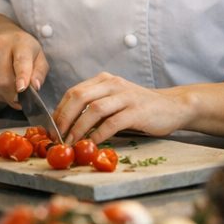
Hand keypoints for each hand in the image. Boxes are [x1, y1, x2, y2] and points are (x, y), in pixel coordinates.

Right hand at [0, 14, 48, 107]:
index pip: (21, 60)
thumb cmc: (23, 50)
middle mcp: (0, 45)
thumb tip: (35, 87)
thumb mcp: (39, 57)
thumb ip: (39, 73)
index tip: (22, 88)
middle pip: (4, 80)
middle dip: (13, 97)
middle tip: (19, 100)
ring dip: (4, 96)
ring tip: (11, 89)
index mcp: (20, 42)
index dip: (22, 76)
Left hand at [53, 71, 190, 142]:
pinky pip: (112, 123)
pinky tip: (92, 144)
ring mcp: (125, 96)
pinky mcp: (136, 111)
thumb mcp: (114, 99)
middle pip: (79, 97)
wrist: (172, 106)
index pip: (74, 91)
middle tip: (57, 136)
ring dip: (78, 127)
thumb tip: (68, 123)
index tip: (52, 127)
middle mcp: (112, 84)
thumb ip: (95, 105)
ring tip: (70, 142)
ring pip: (94, 110)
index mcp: (103, 80)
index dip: (60, 109)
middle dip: (64, 117)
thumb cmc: (139, 107)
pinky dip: (98, 134)